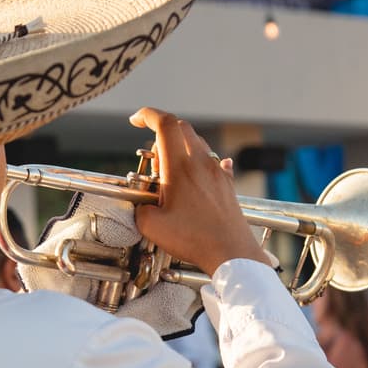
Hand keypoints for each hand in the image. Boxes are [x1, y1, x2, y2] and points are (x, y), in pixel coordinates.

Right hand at [128, 107, 273, 275]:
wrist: (232, 252)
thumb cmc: (194, 239)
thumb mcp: (152, 226)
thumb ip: (141, 209)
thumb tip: (145, 206)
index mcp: (180, 167)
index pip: (164, 124)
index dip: (147, 115)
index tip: (135, 120)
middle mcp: (201, 163)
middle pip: (181, 127)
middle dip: (161, 131)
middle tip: (151, 152)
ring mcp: (217, 172)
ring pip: (198, 143)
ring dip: (181, 147)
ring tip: (170, 171)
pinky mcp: (228, 185)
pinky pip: (215, 162)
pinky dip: (202, 161)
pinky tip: (202, 172)